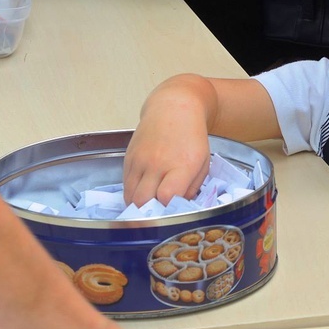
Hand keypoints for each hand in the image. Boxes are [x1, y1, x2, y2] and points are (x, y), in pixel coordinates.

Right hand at [123, 80, 212, 206]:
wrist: (173, 108)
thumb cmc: (192, 137)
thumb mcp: (203, 162)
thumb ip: (193, 187)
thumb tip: (180, 207)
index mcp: (182, 165)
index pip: (167, 196)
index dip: (169, 211)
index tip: (173, 215)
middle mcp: (158, 163)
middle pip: (143, 201)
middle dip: (150, 216)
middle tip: (158, 220)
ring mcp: (140, 160)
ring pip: (130, 196)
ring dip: (139, 208)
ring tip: (150, 211)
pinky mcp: (128, 158)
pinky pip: (125, 185)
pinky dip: (132, 195)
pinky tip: (143, 196)